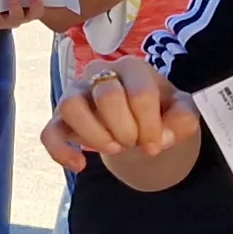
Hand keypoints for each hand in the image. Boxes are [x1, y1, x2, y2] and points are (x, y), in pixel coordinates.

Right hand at [44, 56, 197, 170]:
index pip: (140, 94)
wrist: (137, 120)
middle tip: (134, 142)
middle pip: (107, 97)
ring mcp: (76, 94)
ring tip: (113, 149)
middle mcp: (99, 74)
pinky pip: (50, 132)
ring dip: (95, 136)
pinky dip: (61, 152)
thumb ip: (183, 119)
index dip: (151, 126)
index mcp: (132, 68)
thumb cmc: (157, 110)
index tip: (157, 144)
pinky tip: (80, 165)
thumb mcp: (180, 111)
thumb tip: (163, 137)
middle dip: (126, 130)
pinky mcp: (60, 118)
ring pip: (71, 106)